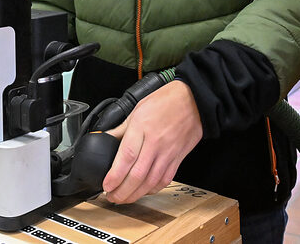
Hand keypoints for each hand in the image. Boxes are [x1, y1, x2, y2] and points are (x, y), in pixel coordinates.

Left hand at [101, 80, 203, 202]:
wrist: (194, 101)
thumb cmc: (166, 101)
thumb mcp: (138, 109)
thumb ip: (121, 128)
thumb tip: (106, 138)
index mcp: (142, 127)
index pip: (126, 157)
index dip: (115, 175)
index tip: (106, 185)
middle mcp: (155, 142)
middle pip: (137, 175)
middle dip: (122, 191)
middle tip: (112, 197)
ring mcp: (168, 152)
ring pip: (150, 182)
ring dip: (135, 194)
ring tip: (124, 198)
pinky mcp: (177, 159)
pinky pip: (164, 180)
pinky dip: (152, 189)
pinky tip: (143, 191)